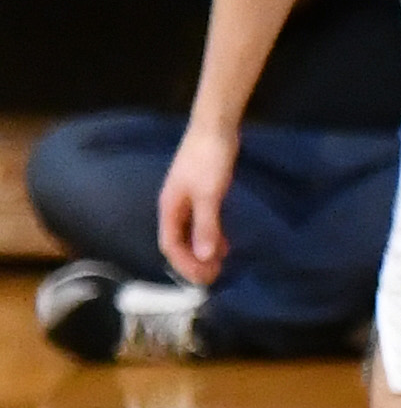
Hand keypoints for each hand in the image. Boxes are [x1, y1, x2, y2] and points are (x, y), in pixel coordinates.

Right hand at [157, 124, 237, 286]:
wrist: (215, 128)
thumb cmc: (209, 159)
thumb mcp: (209, 195)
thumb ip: (206, 226)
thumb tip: (205, 257)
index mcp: (169, 208)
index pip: (171, 246)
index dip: (185, 265)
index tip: (205, 280)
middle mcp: (174, 206)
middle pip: (178, 242)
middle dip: (193, 262)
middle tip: (214, 278)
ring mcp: (186, 199)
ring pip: (190, 234)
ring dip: (202, 251)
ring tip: (219, 266)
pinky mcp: (200, 193)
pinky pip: (201, 222)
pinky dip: (210, 236)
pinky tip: (224, 245)